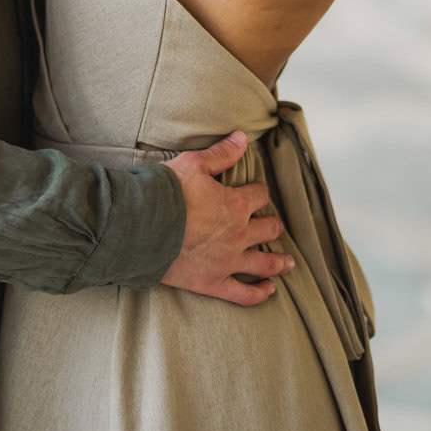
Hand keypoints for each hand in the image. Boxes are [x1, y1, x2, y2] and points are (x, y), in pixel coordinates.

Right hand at [160, 131, 292, 306]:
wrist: (141, 227)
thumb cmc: (166, 193)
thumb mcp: (193, 164)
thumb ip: (221, 153)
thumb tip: (242, 137)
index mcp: (235, 205)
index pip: (259, 195)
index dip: (259, 191)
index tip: (256, 191)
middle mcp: (238, 234)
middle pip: (268, 229)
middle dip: (272, 225)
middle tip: (273, 226)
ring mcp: (227, 261)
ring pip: (263, 263)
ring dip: (279, 262)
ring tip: (289, 263)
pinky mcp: (213, 282)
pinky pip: (243, 294)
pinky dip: (259, 293)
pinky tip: (269, 290)